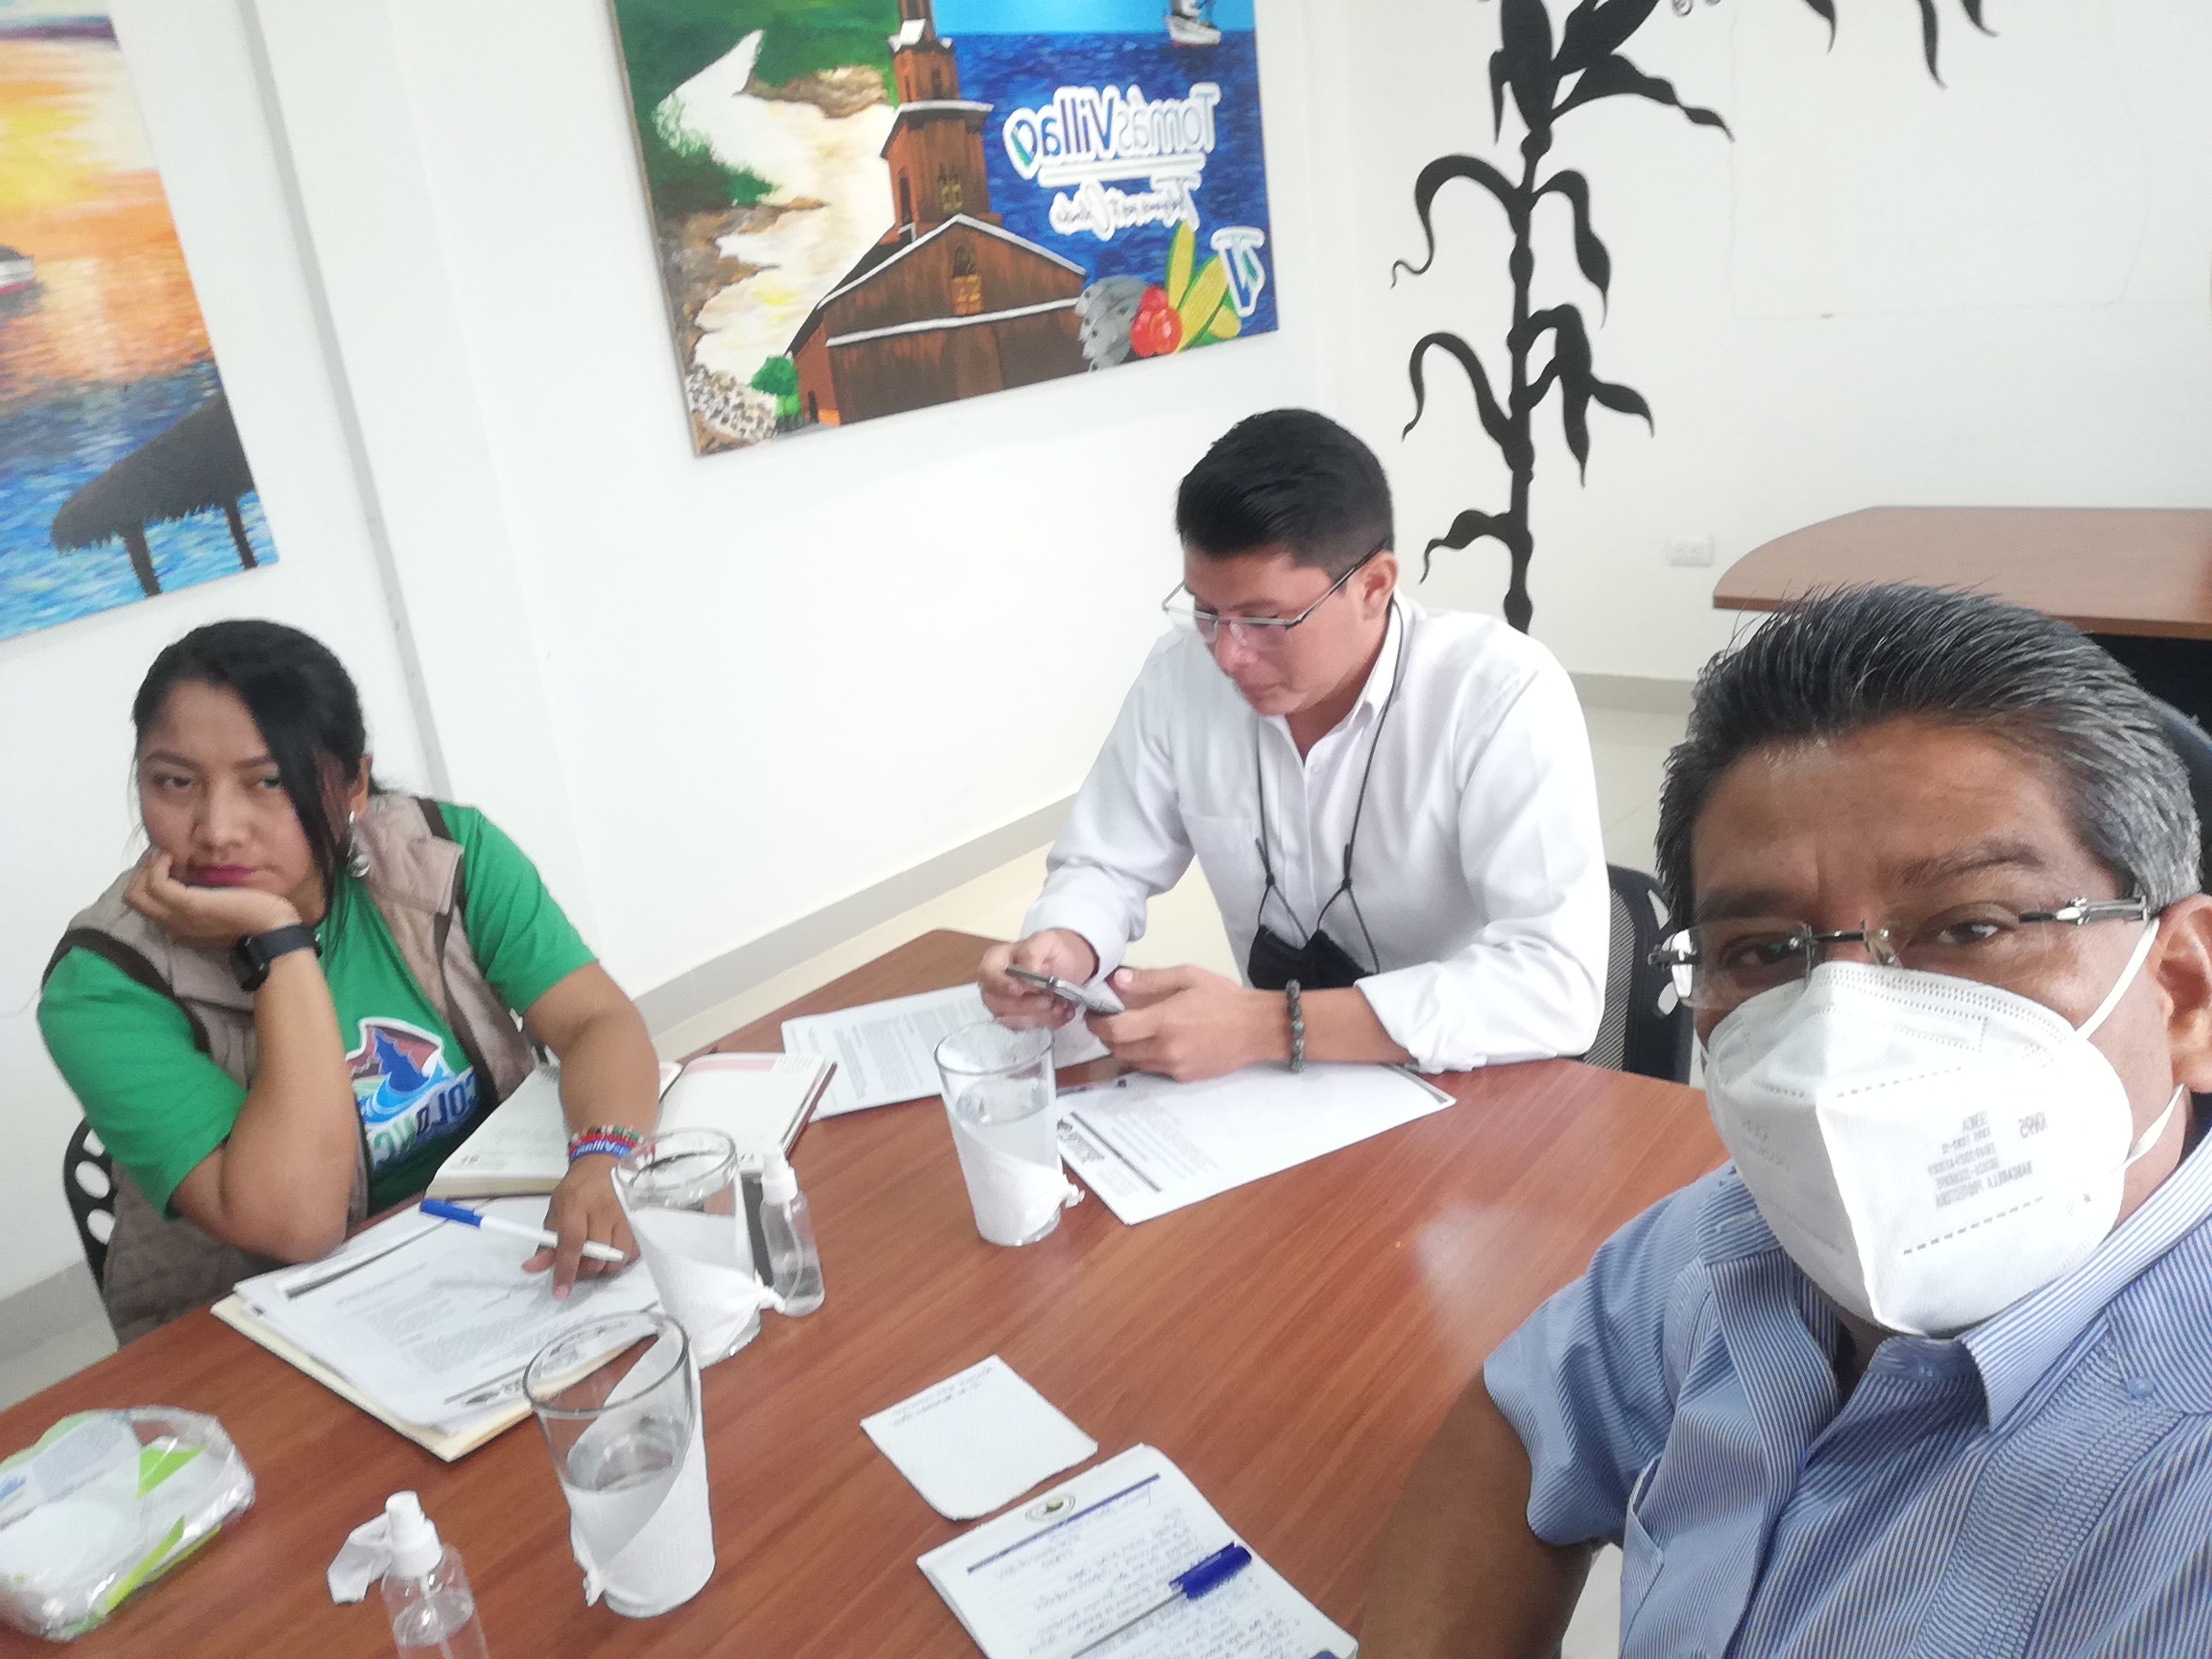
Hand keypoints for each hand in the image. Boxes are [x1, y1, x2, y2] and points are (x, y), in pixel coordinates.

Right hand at [124, 852, 299, 949]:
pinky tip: (172, 857)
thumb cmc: (254, 914)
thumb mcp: (220, 907)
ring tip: (165, 854)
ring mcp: (178, 917)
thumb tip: (191, 877)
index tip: (161, 863)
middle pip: (133, 898)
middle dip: (140, 872)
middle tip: (160, 856)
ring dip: (146, 867)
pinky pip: (156, 884)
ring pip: (137, 892)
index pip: (144, 904)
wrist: (272, 929)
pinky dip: (157, 867)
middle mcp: (172, 925)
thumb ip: (202, 899)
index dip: (146, 880)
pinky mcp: (189, 905)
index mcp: (180, 927)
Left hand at [526, 1157, 635, 1296]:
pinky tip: (611, 1249)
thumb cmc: (576, 1189)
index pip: (572, 1244)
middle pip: (597, 1258)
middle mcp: (604, 1210)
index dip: (566, 1271)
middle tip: (578, 1264)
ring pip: (617, 1259)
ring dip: (603, 1266)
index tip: (561, 1291)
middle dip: (584, 1270)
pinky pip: (632, 1253)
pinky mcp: (638, 1221)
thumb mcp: (555, 1211)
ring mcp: (625, 1215)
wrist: (602, 1164)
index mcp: (577, 1204)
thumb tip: (533, 1267)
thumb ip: (546, 1242)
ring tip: (595, 1256)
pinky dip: (620, 1258)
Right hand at [979, 929, 1100, 1027]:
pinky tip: (1063, 1013)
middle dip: (1025, 1006)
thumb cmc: (1053, 950)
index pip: (987, 975)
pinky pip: (1029, 1027)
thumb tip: (1026, 971)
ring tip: (1060, 1006)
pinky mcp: (1021, 1019)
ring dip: (1039, 1016)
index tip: (1020, 990)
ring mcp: (1006, 1005)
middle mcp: (996, 985)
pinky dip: (1048, 1022)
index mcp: (996, 961)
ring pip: (1013, 1020)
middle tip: (1049, 1001)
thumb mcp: (1046, 941)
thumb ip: (1032, 952)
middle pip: (997, 1003)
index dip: (1000, 985)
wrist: (1070, 964)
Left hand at [1086, 964, 1283, 1082]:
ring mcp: (1175, 1067)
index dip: (1097, 1025)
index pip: (1115, 1032)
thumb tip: (1117, 981)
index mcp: (1164, 1021)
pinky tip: (1158, 1041)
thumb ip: (1150, 979)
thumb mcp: (1188, 977)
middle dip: (1108, 1036)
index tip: (1093, 1015)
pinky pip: (1153, 1069)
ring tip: (1135, 1029)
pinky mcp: (1184, 1077)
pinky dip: (1146, 1056)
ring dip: (1126, 1047)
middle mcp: (1166, 1049)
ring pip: (1133, 1062)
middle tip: (1111, 1020)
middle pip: (1119, 1050)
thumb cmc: (1224, 998)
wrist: (1257, 1028)